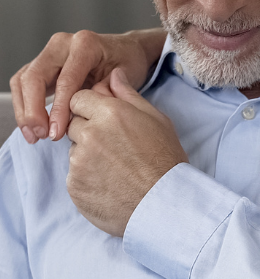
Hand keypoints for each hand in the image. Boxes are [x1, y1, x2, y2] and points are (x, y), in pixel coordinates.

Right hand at [10, 28, 165, 143]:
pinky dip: (25, 105)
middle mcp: (62, 44)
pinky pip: (25, 83)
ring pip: (23, 80)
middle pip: (34, 76)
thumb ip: (104, 93)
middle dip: (33, 109)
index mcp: (85, 45)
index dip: (59, 109)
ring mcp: (50, 53)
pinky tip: (33, 127)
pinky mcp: (44, 64)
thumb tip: (80, 113)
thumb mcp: (126, 77)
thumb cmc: (128, 63)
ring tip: (33, 135)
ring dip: (24, 110)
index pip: (65, 80)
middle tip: (40, 134)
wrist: (127, 50)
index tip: (56, 132)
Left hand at [66, 69, 187, 236]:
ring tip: (117, 170)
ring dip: (89, 157)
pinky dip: (89, 180)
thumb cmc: (167, 161)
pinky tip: (112, 186)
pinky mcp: (74, 186)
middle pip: (73, 124)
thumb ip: (129, 96)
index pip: (78, 98)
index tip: (105, 122)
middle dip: (88, 132)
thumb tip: (114, 74)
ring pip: (74, 152)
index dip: (90, 109)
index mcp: (109, 113)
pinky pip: (75, 177)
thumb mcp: (157, 121)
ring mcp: (79, 162)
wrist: (166, 204)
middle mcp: (90, 134)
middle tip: (116, 149)